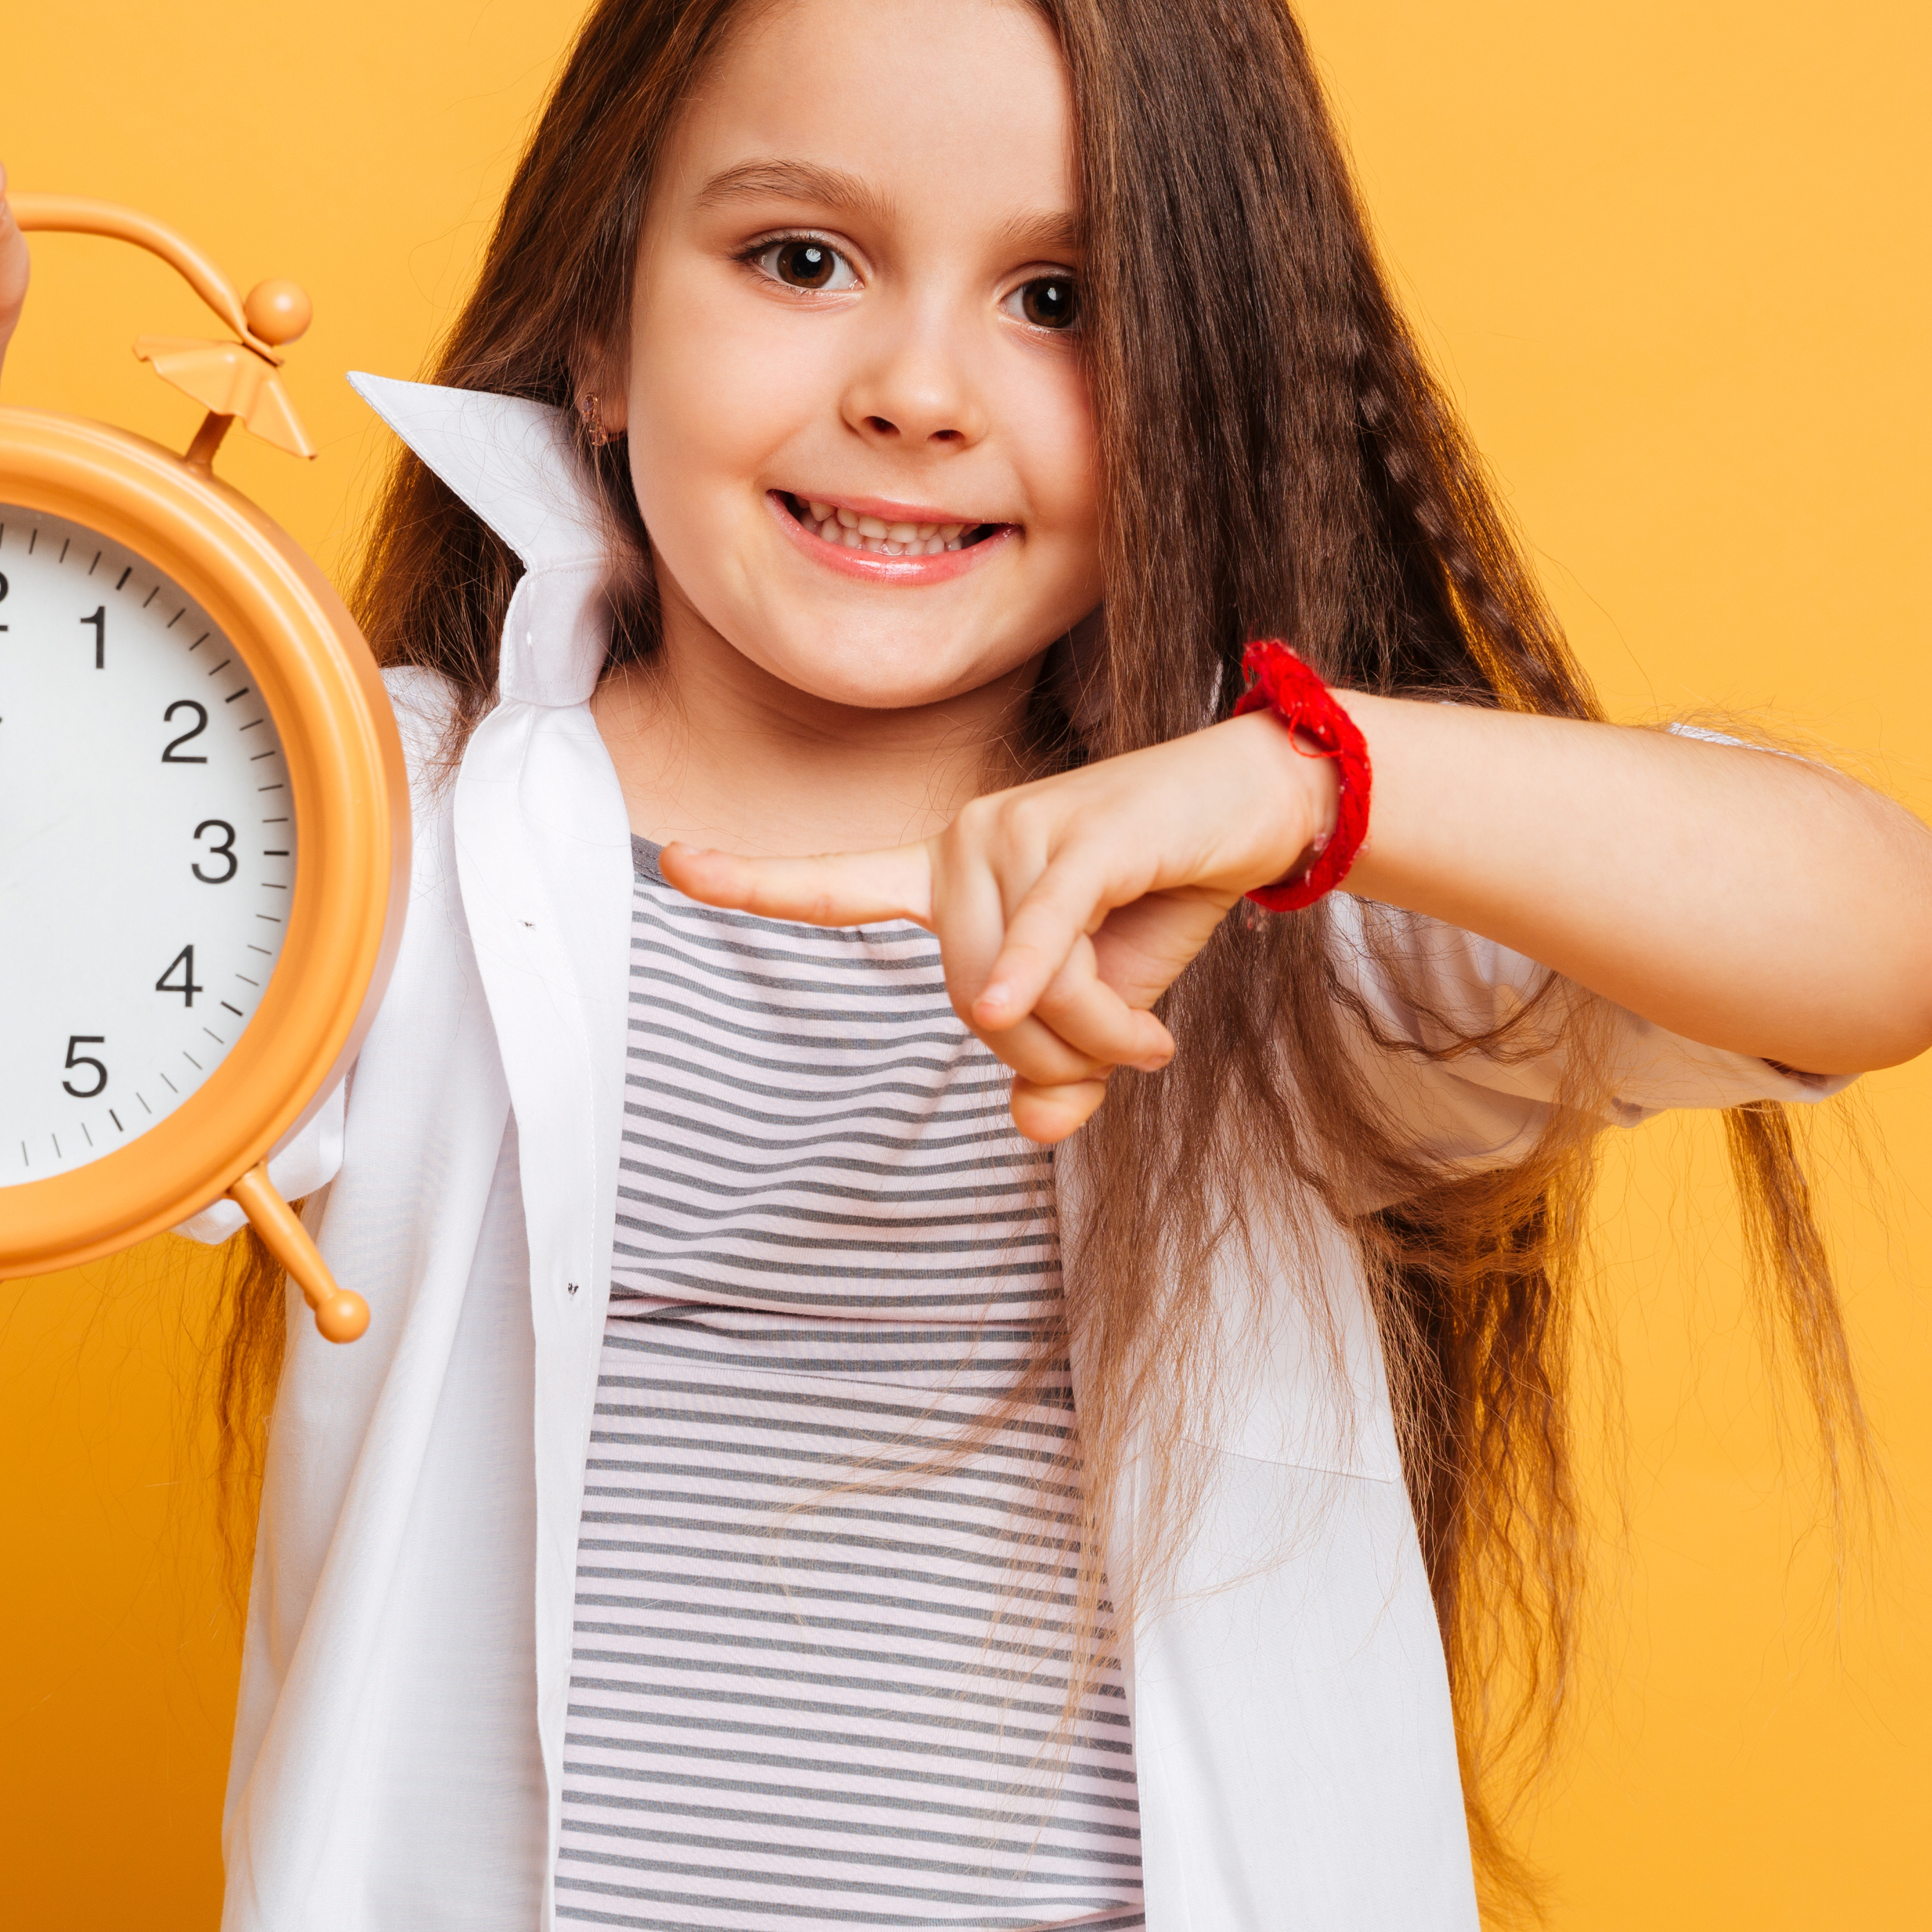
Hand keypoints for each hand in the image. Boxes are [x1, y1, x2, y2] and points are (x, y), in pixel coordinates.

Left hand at [660, 716, 1336, 1144]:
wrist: (1256, 805)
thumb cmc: (1162, 896)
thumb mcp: (1107, 1002)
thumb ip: (1057, 1059)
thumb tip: (1031, 1126)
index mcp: (950, 878)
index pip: (839, 885)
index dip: (758, 883)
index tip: (675, 863)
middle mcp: (964, 845)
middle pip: (967, 1005)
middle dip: (1051, 1055)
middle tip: (1131, 1056)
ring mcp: (1014, 833)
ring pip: (1014, 991)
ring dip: (1094, 1040)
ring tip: (1151, 1038)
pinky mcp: (1079, 839)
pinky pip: (1043, 934)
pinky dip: (1048, 981)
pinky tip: (1044, 1008)